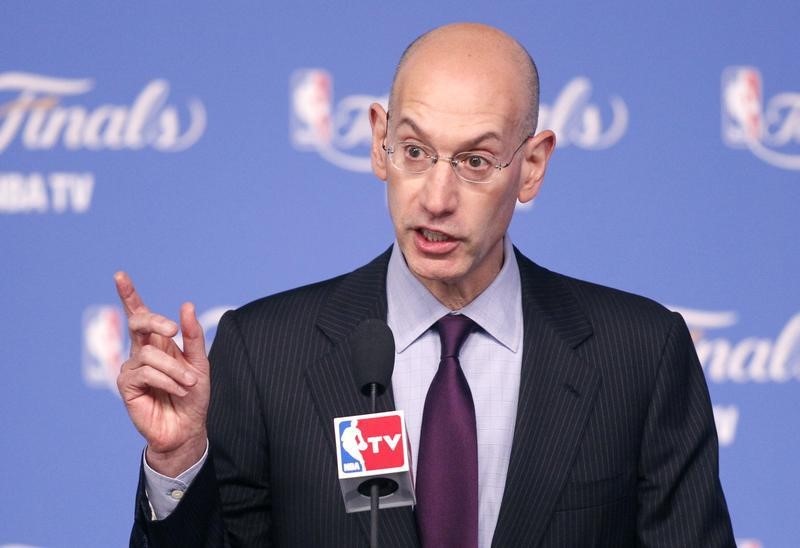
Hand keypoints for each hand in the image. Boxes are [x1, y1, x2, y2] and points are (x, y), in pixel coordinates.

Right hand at [114, 271, 209, 476]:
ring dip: (176, 369)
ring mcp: (131, 367)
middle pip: (139, 321)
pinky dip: (168, 380)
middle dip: (155, 320)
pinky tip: (177, 391)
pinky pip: (146, 372)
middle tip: (172, 330)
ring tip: (188, 383)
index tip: (120, 275)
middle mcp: (141, 351)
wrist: (188, 426)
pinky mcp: (126, 385)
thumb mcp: (200, 361)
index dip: (129, 294)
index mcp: (157, 342)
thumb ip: (193, 335)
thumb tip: (186, 305)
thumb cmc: (193, 394)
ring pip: (151, 354)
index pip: (139, 314)